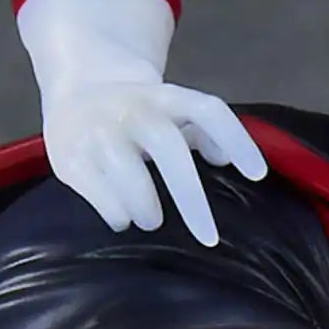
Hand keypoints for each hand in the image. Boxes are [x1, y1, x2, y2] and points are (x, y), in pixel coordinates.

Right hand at [42, 80, 267, 246]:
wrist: (75, 89)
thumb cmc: (138, 114)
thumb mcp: (171, 111)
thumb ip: (201, 132)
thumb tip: (224, 160)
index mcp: (164, 97)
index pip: (208, 111)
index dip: (236, 140)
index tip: (258, 176)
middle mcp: (132, 109)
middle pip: (169, 149)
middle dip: (191, 200)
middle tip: (208, 239)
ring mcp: (98, 132)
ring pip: (131, 176)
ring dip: (147, 209)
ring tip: (151, 220)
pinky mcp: (70, 158)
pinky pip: (102, 197)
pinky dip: (118, 215)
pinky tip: (123, 218)